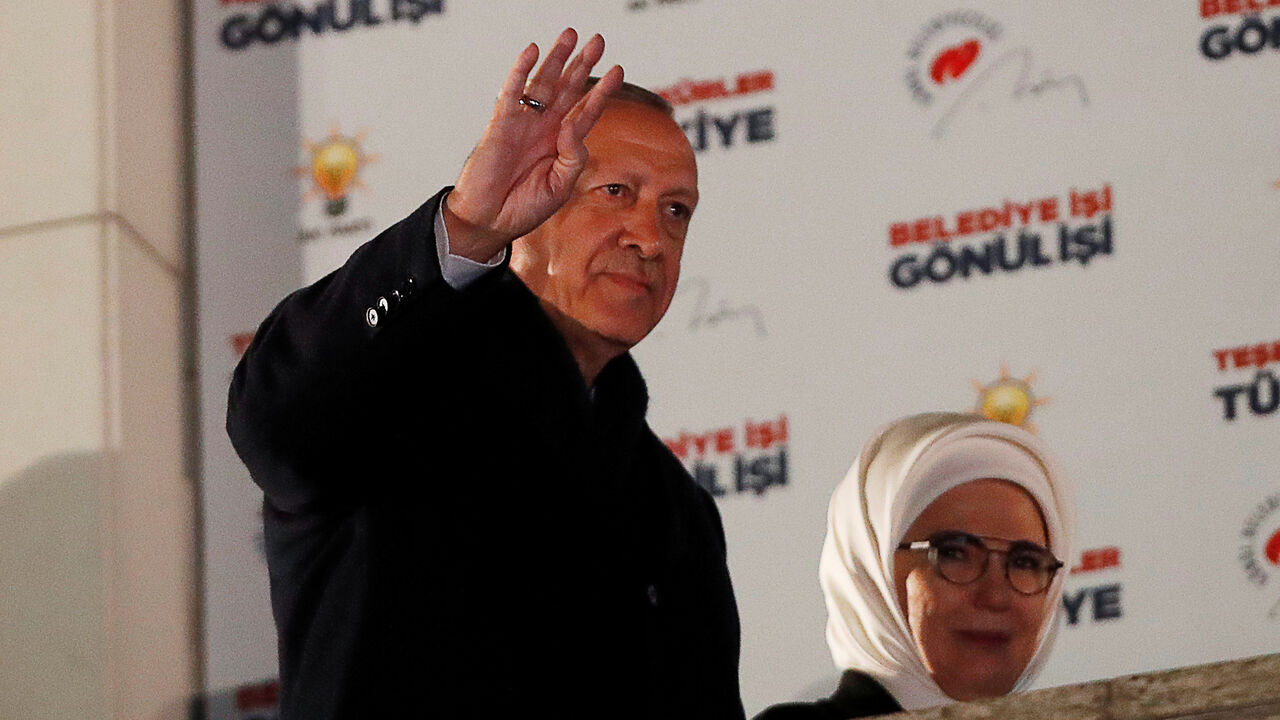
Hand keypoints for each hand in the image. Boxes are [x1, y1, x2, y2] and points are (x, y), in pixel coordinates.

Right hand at [443, 29, 623, 260]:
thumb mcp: (560, 187)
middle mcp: (544, 129)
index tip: (619, 70)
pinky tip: (533, 51)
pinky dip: (521, 71)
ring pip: (543, 84)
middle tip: (598, 41)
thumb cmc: (524, 207)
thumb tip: (574, 126)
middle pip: (567, 89)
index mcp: (560, 145)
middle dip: (583, 64)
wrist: (489, 221)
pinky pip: (512, 93)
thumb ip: (573, 157)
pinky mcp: (501, 124)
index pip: (586, 112)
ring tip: (571, 35)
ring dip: (557, 59)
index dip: (602, 92)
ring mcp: (523, 124)